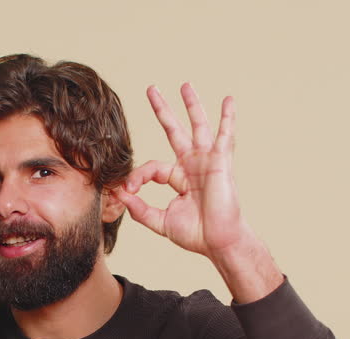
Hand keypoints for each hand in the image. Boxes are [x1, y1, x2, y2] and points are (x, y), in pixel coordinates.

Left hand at [115, 84, 253, 258]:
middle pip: (174, 131)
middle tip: (151, 90)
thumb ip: (141, 210)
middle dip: (163, 111)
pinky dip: (227, 118)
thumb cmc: (197, 234)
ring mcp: (207, 161)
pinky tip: (228, 100)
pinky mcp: (220, 162)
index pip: (152, 167)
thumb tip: (120, 196)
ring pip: (198, 126)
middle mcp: (192, 165)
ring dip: (191, 105)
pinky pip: (225, 135)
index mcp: (179, 178)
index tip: (128, 190)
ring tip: (185, 85)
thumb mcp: (161, 221)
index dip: (137, 177)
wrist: (219, 242)